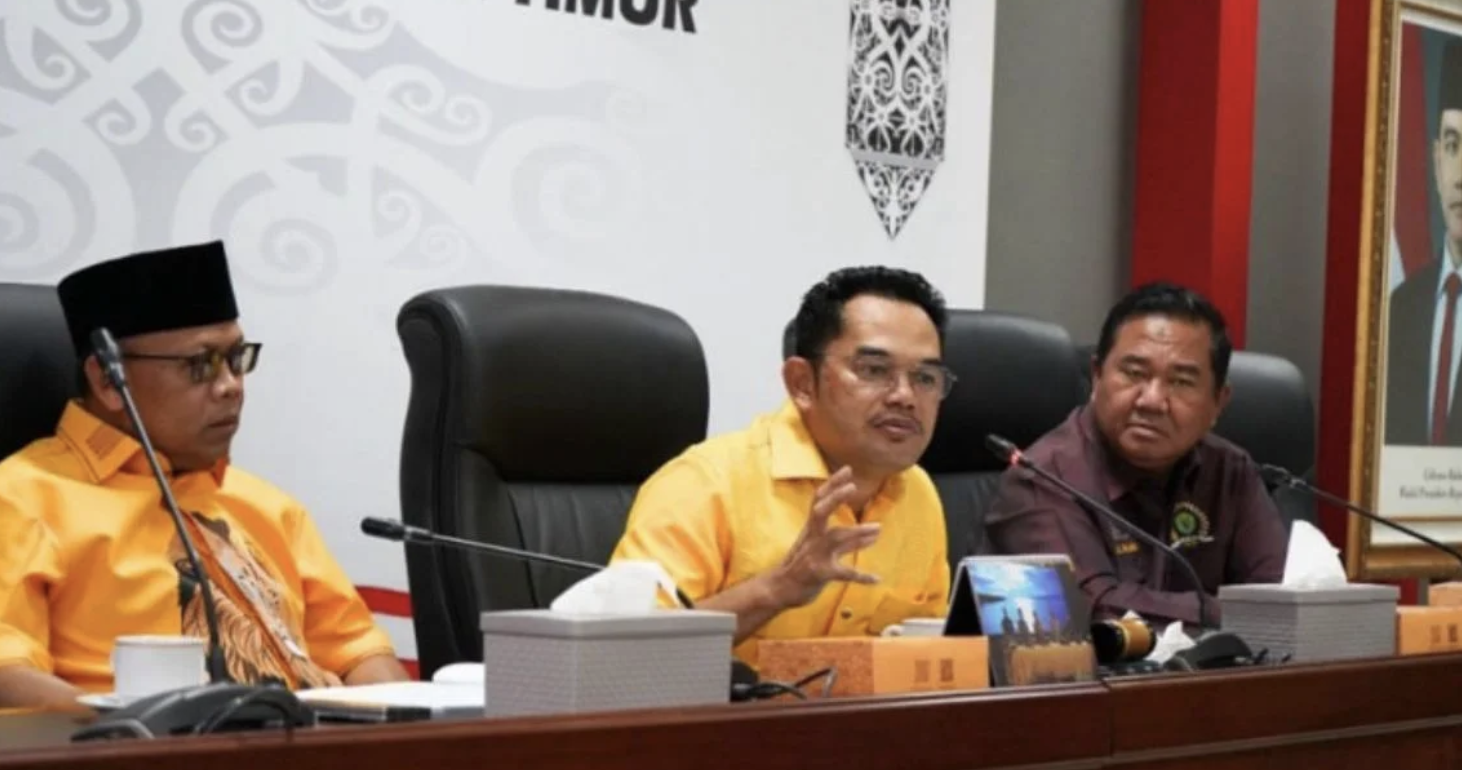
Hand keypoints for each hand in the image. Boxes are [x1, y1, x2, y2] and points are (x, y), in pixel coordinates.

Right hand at [771, 466, 880, 607]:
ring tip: (878, 529)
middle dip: (835, 498)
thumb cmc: (801, 565)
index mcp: (811, 529)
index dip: (832, 484)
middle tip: (852, 486)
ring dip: (858, 534)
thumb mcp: (818, 547)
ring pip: (836, 539)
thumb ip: (846, 539)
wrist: (780, 589)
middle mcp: (812, 538)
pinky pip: (844, 573)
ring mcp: (815, 555)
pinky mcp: (820, 574)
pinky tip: (877, 579)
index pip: (819, 500)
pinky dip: (861, 576)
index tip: (847, 469)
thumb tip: (874, 532)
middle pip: (820, 512)